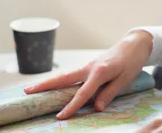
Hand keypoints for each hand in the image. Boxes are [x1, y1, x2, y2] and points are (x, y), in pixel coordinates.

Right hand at [24, 29, 152, 118]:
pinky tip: (51, 85)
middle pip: (64, 78)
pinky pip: (71, 75)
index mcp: (99, 72)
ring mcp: (87, 66)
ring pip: (65, 75)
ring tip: (32, 89)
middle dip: (45, 85)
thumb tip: (96, 107)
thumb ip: (110, 93)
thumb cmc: (132, 62)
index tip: (60, 116)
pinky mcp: (88, 66)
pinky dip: (59, 80)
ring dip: (48, 82)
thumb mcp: (125, 80)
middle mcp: (89, 67)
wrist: (134, 44)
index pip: (82, 93)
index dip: (72, 106)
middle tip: (27, 91)